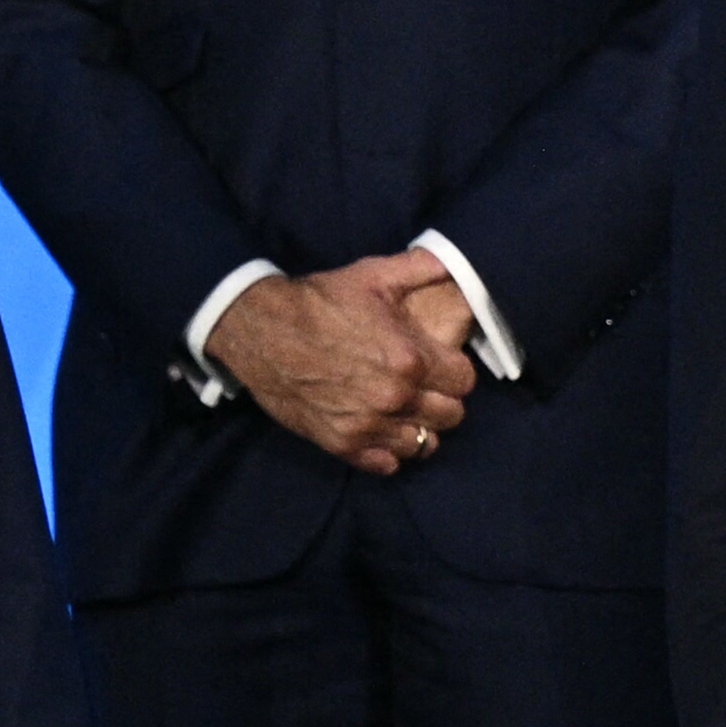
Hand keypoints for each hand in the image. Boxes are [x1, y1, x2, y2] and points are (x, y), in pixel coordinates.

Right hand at [201, 254, 475, 471]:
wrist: (260, 330)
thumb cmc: (318, 301)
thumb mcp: (373, 275)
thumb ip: (422, 269)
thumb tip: (455, 262)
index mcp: (411, 358)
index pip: (465, 382)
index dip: (454, 371)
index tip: (439, 364)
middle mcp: (395, 398)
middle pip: (451, 416)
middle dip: (441, 400)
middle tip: (421, 387)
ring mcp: (369, 426)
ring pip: (423, 445)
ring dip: (417, 427)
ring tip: (401, 410)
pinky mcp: (341, 444)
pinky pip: (387, 465)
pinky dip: (388, 451)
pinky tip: (379, 429)